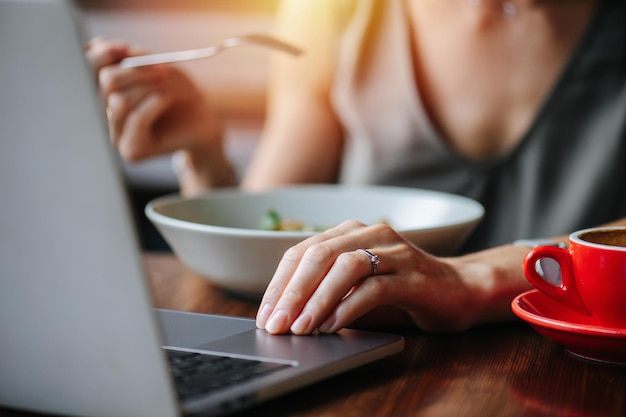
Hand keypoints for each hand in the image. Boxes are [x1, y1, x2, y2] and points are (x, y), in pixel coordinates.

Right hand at [85, 37, 220, 162]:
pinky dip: (154, 104)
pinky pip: (135, 120)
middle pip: (106, 82)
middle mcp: (106, 111)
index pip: (87, 68)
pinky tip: (166, 100)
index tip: (124, 48)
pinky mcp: (131, 150)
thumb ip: (131, 57)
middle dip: (137, 72)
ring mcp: (116, 133)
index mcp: (107, 89)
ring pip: (119, 101)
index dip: (102, 54)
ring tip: (166, 91)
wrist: (203, 120)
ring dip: (148, 89)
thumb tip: (98, 44)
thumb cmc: (180, 92)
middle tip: (162, 72)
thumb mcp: (158, 66)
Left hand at [256, 220, 481, 334]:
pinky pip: (374, 287)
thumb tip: (286, 315)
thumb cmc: (401, 290)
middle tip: (276, 323)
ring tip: (301, 327)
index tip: (265, 312)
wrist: (460, 290)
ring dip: (317, 299)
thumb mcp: (356, 287)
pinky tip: (332, 326)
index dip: (280, 283)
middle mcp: (371, 234)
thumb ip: (326, 291)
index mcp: (351, 232)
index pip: (303, 251)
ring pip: (345, 267)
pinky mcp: (414, 276)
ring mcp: (394, 252)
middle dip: (292, 292)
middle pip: (319, 255)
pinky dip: (348, 307)